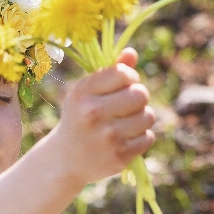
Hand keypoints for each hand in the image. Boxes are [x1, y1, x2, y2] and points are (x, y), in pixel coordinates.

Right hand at [51, 47, 155, 184]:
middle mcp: (93, 112)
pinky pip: (148, 138)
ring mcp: (107, 136)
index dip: (129, 78)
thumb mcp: (86, 94)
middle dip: (138, 99)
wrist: (65, 160)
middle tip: (126, 107)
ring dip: (141, 119)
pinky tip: (124, 141)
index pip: (124, 73)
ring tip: (125, 124)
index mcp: (83, 93)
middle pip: (140, 94)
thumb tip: (131, 53)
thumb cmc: (79, 119)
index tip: (123, 86)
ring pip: (147, 116)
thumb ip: (110, 73)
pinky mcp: (119, 156)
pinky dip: (140, 139)